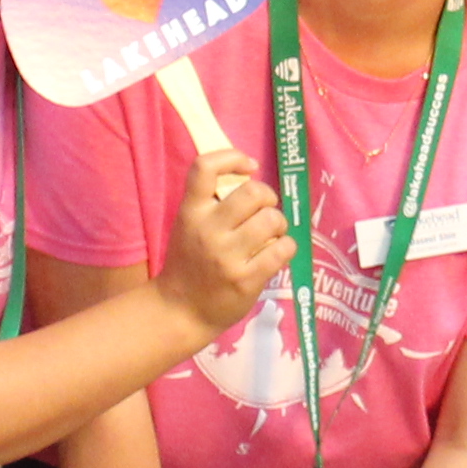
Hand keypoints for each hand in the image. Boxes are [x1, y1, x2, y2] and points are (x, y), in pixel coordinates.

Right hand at [153, 146, 294, 342]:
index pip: (204, 168)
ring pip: (272, 220)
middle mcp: (208, 230)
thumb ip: (211, 203)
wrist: (180, 310)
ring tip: (272, 234)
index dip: (232, 157)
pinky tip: (277, 252)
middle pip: (254, 192)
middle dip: (268, 197)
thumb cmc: (190, 262)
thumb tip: (250, 174)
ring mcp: (227, 256)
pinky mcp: (246, 279)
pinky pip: (283, 249)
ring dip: (279, 224)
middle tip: (264, 210)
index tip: (248, 167)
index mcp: (190, 212)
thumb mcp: (188, 225)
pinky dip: (286, 247)